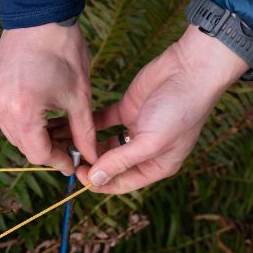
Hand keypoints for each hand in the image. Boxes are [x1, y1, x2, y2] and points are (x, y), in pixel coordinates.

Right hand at [0, 22, 96, 174]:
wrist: (39, 12)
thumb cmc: (63, 50)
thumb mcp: (79, 96)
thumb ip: (84, 132)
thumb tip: (91, 157)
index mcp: (22, 111)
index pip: (38, 153)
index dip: (59, 161)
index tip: (75, 163)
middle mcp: (0, 107)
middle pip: (23, 146)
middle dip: (48, 149)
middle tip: (72, 146)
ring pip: (13, 133)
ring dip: (36, 136)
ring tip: (61, 129)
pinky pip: (6, 116)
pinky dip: (24, 121)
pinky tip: (44, 114)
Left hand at [77, 26, 249, 193]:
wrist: (191, 70)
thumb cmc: (180, 110)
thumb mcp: (151, 142)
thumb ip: (121, 161)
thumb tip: (95, 180)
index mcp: (156, 166)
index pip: (122, 183)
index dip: (99, 182)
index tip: (78, 175)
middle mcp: (144, 151)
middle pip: (110, 165)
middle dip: (89, 164)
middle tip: (65, 157)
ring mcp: (135, 129)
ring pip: (103, 144)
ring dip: (84, 145)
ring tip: (61, 143)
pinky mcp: (127, 109)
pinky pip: (102, 122)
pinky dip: (86, 124)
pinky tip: (68, 124)